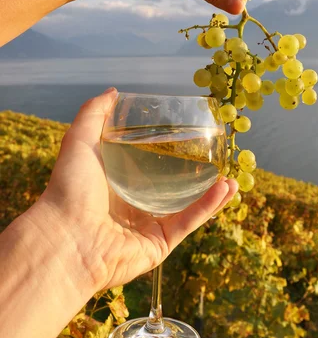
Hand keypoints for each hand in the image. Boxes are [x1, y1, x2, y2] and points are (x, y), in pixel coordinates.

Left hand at [36, 88, 237, 291]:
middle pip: (173, 190)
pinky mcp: (158, 245)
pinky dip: (207, 206)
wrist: (64, 237)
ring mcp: (147, 228)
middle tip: (218, 161)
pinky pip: (187, 223)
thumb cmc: (68, 189)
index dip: (170, 155)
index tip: (190, 138)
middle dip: (199, 178)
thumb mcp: (79, 141)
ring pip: (187, 209)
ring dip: (213, 195)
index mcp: (117, 185)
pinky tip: (226, 188)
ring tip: (233, 178)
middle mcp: (134, 208)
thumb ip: (94, 114)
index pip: (149, 168)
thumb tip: (114, 91)